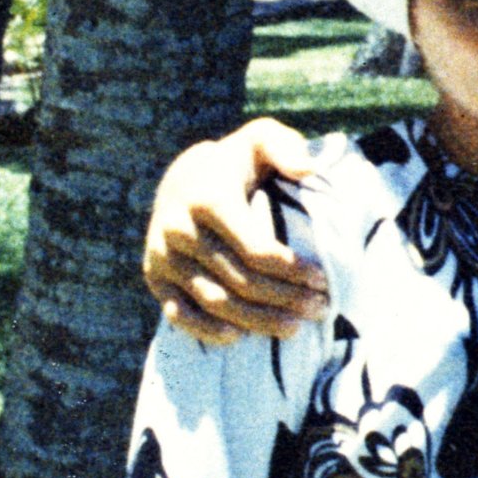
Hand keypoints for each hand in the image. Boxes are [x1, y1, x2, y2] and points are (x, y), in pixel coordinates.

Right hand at [143, 118, 330, 343]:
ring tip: (295, 327)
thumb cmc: (235, 162)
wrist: (181, 177)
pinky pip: (180, 314)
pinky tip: (241, 337)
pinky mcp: (154, 276)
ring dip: (258, 321)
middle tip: (320, 308)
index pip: (255, 248)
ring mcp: (163, 256)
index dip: (292, 268)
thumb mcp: (260, 140)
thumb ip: (285, 146)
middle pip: (240, 279)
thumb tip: (308, 169)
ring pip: (216, 302)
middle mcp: (179, 228)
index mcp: (207, 198)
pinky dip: (209, 330)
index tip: (323, 278)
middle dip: (285, 298)